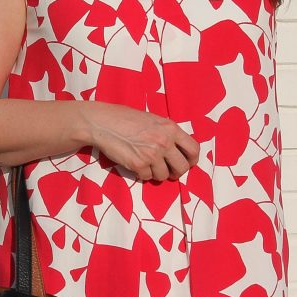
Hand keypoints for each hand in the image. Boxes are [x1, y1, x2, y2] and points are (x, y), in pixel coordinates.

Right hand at [77, 102, 199, 181]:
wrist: (103, 122)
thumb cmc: (125, 118)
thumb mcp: (153, 120)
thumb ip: (167, 133)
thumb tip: (177, 149)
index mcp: (170, 128)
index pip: (194, 149)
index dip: (192, 160)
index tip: (187, 163)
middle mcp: (164, 142)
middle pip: (182, 167)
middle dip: (176, 172)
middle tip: (168, 171)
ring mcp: (152, 154)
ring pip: (164, 176)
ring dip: (157, 174)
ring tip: (147, 165)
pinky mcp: (138, 165)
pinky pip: (147, 177)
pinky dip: (142, 174)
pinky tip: (135, 164)